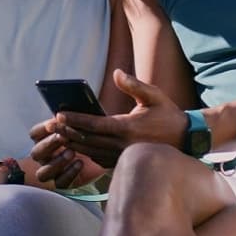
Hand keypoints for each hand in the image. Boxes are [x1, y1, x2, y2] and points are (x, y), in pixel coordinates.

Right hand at [29, 120, 106, 188]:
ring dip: (56, 162)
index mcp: (44, 139)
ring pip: (43, 173)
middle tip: (65, 137)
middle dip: (49, 144)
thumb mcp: (81, 124)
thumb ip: (71, 119)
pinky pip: (59, 183)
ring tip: (72, 153)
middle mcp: (44, 157)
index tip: (55, 123)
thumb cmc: (88, 135)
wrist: (103, 152)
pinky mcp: (62, 183)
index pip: (34, 134)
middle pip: (36, 153)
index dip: (42, 129)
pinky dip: (69, 173)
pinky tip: (80, 163)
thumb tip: (64, 111)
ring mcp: (51, 171)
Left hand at [41, 69, 186, 166]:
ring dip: (73, 143)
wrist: (186, 139)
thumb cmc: (168, 114)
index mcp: (127, 128)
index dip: (74, 120)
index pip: (94, 125)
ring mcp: (122, 156)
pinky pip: (98, 159)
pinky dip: (85, 152)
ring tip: (57, 134)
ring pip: (90, 151)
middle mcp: (122, 145)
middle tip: (49, 125)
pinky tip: (75, 144)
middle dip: (67, 132)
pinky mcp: (123, 162)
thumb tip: (116, 73)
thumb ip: (134, 84)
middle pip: (87, 140)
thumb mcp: (154, 95)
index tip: (58, 115)